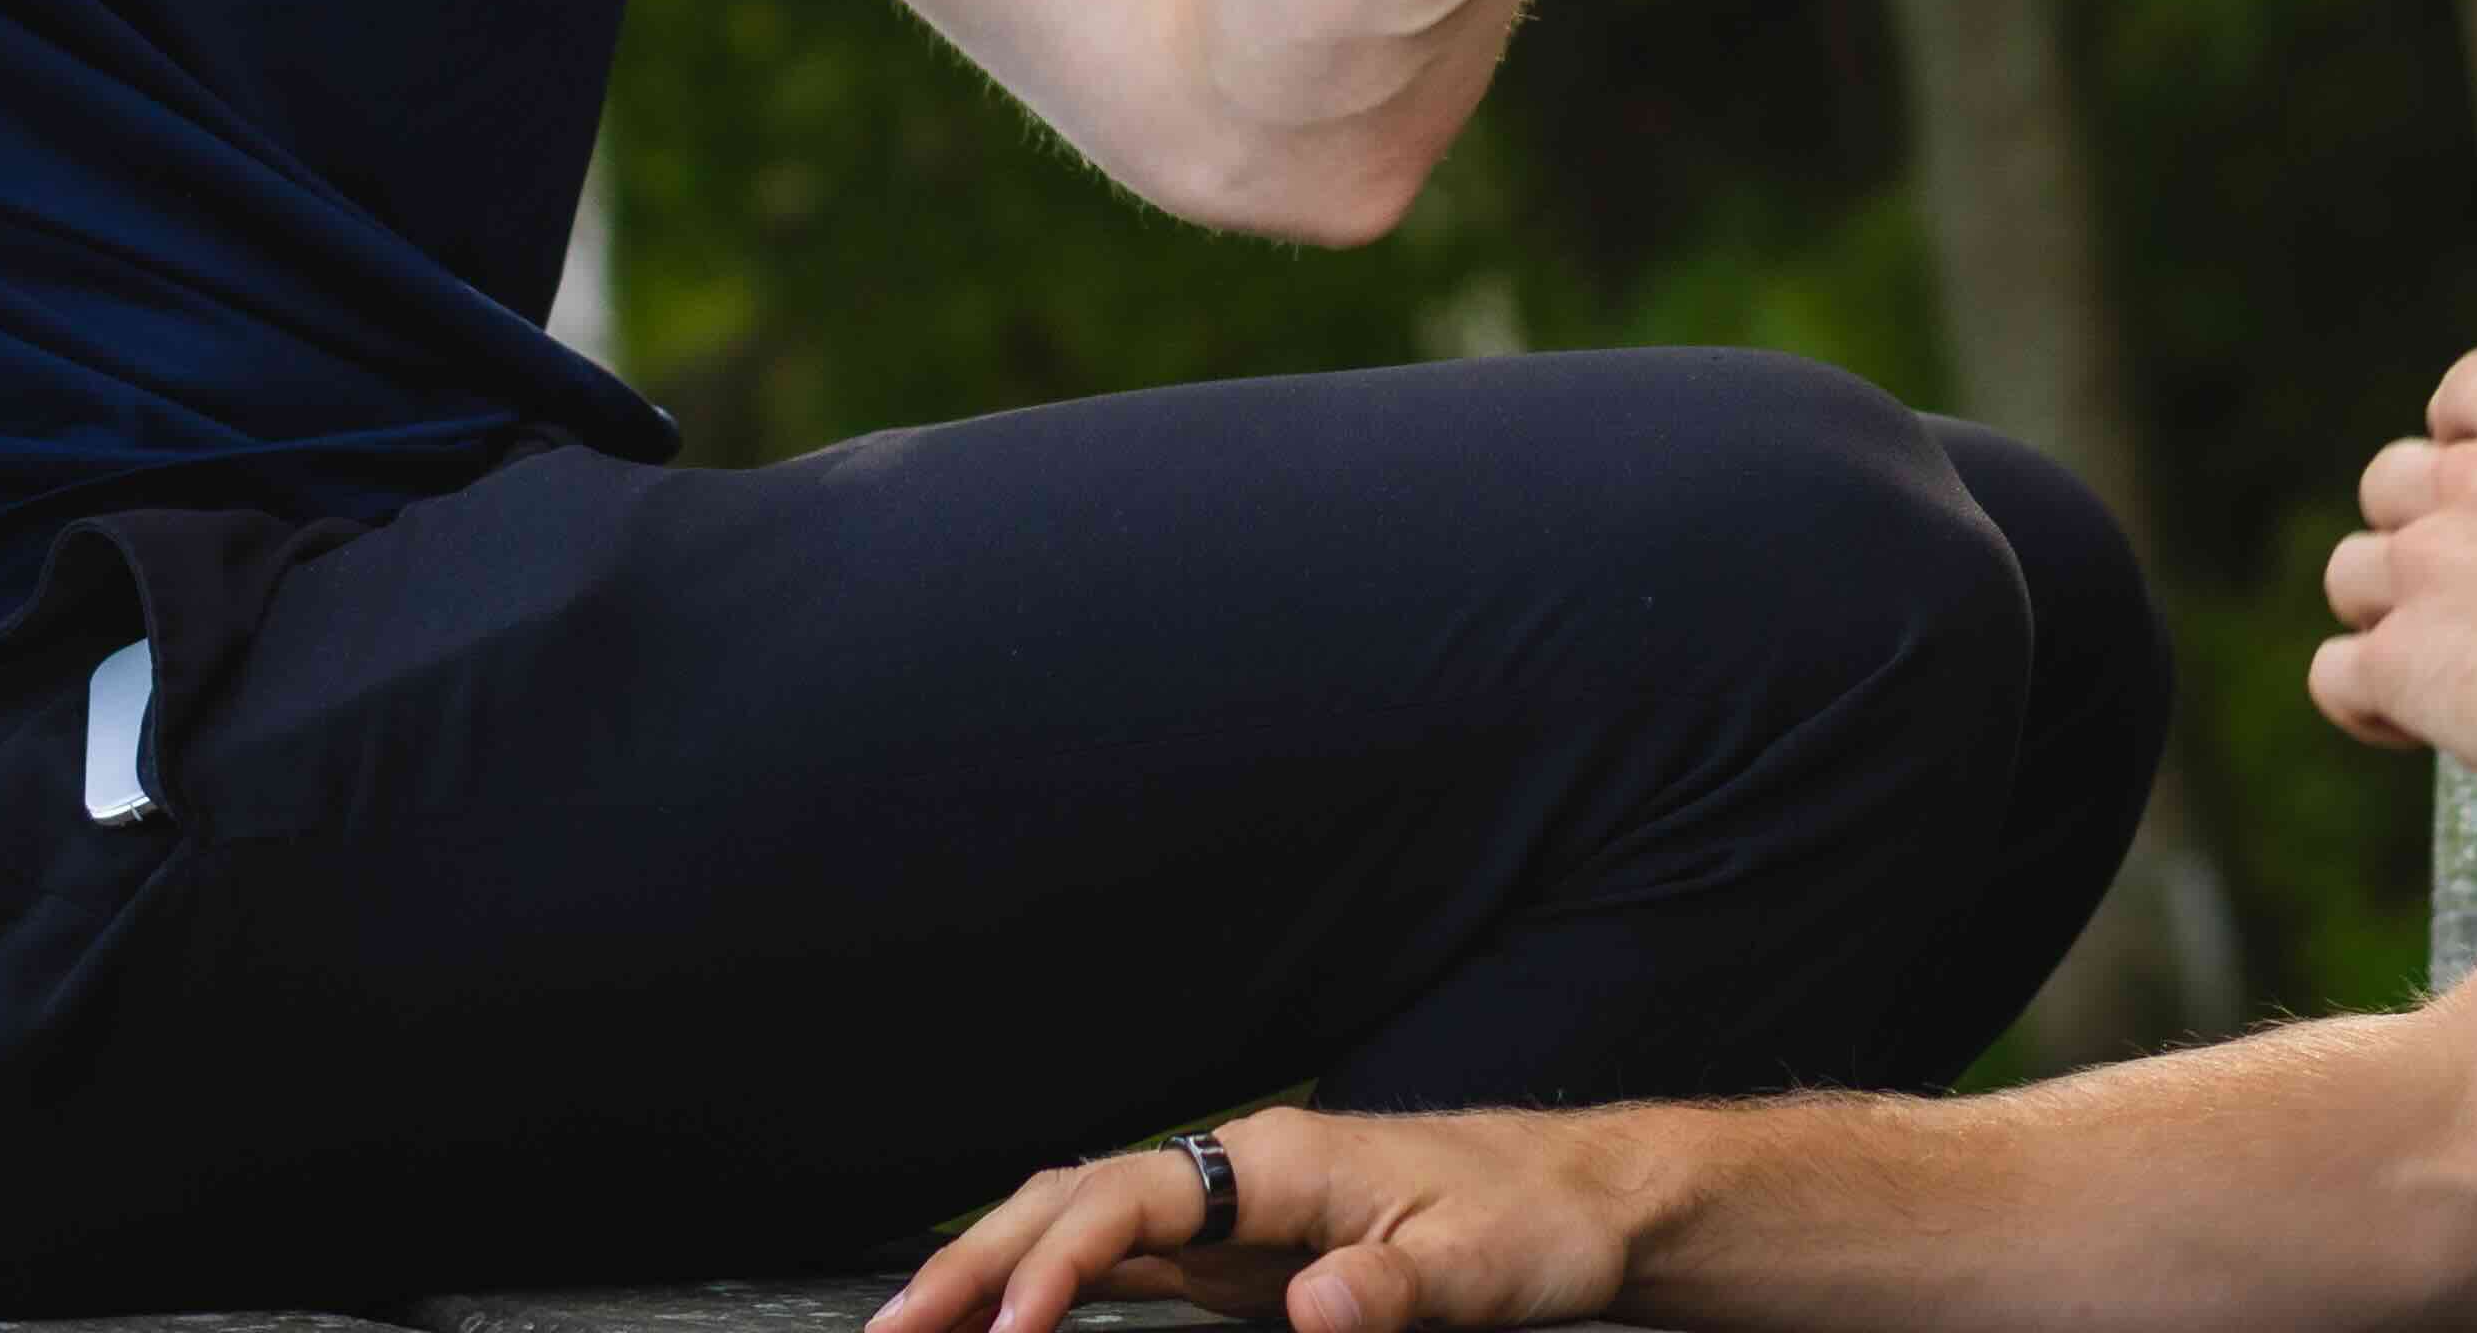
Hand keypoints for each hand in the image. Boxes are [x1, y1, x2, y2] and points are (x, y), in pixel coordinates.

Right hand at [877, 1108, 1643, 1332]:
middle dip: (978, 1255)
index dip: (1063, 1258)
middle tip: (893, 1324)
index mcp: (1281, 1159)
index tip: (1011, 1324)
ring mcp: (1233, 1215)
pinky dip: (1056, 1287)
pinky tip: (1010, 1318)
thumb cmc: (1536, 1222)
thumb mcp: (1484, 1264)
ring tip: (914, 1322)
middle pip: (1077, 1197)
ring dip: (997, 1267)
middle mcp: (1239, 1174)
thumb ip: (1395, 1287)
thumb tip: (1311, 1303)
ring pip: (1085, 1223)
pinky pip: (1125, 1263)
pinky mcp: (1243, 1257)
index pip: (1135, 1196)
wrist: (1583, 1202)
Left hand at [2309, 348, 2476, 801]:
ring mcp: (2423, 565)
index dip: (2458, 430)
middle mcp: (2473, 483)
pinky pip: (2333, 673)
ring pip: (2349, 572)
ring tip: (2435, 671)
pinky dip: (2359, 702)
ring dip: (2380, 615)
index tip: (2471, 473)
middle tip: (2462, 598)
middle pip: (2389, 480)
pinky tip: (2401, 727)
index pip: (2471, 386)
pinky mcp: (2395, 657)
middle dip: (2411, 532)